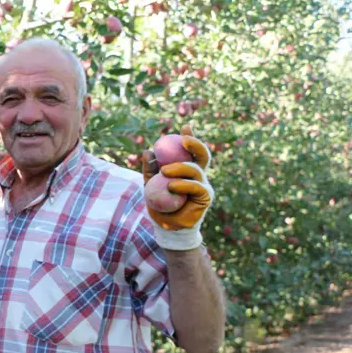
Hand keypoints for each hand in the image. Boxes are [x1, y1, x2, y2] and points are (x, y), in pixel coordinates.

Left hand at [141, 125, 214, 250]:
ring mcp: (203, 185)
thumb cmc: (159, 203)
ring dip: (180, 168)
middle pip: (202, 155)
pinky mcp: (205, 197)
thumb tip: (147, 151)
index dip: (191, 137)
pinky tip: (172, 185)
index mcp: (187, 168)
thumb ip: (150, 169)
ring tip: (164, 171)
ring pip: (196, 170)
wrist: (166, 226)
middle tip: (184, 140)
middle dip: (196, 144)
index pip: (191, 150)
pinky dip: (183, 184)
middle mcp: (198, 174)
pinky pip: (196, 187)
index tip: (185, 126)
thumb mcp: (150, 184)